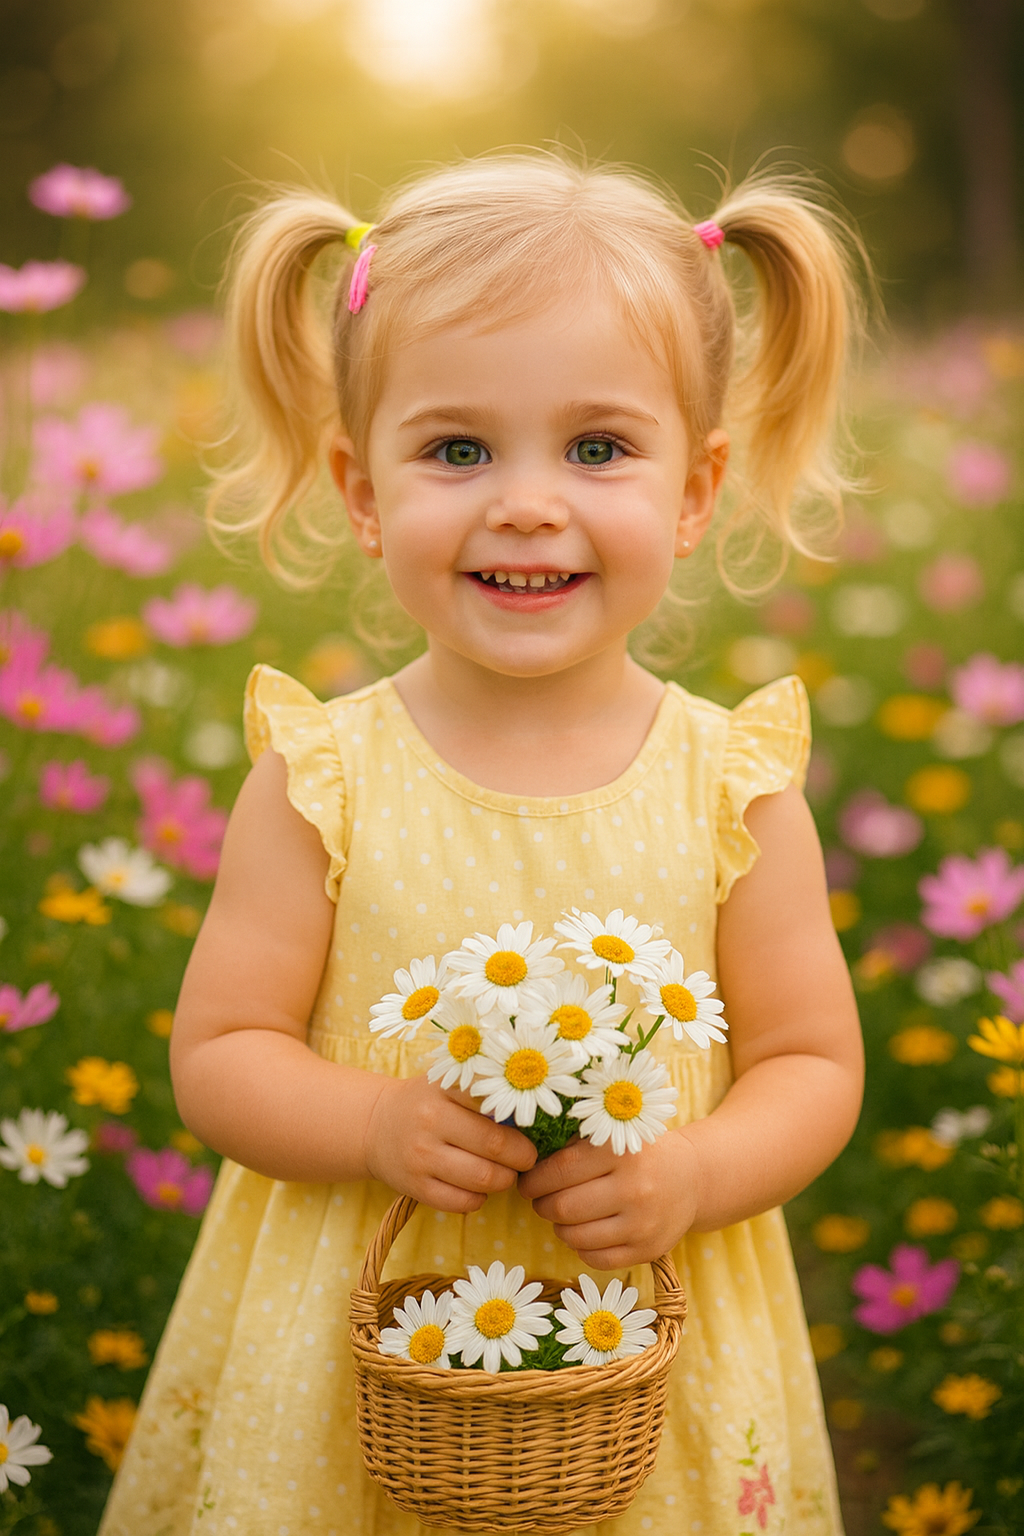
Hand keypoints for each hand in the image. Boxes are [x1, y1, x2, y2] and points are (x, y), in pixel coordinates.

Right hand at [364, 1074, 536, 1213]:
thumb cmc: (426, 1102)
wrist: (375, 1126)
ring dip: (505, 1179)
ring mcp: (421, 1157)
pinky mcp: (415, 1187)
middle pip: (496, 1145)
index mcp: (443, 1088)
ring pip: (484, 1179)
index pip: (496, 1101)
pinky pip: (464, 1203)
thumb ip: (485, 1092)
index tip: (534, 1123)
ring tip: (507, 1172)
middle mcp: (430, 1121)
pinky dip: (480, 1198)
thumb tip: (537, 1113)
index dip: (523, 1117)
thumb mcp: (449, 1084)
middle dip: (522, 1156)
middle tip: (527, 1156)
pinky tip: (479, 1187)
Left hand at [517, 1130, 699, 1268]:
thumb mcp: (611, 1137)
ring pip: (576, 1237)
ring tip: (562, 1215)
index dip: (534, 1180)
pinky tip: (584, 1231)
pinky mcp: (648, 1250)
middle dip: (542, 1205)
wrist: (691, 1177)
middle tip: (540, 1199)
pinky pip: (595, 1259)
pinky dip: (580, 1247)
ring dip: (559, 1228)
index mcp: (620, 1152)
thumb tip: (524, 1163)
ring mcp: (643, 1224)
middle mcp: (634, 1188)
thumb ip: (572, 1145)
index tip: (528, 1182)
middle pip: (564, 1208)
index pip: (559, 1171)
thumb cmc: (638, 1153)